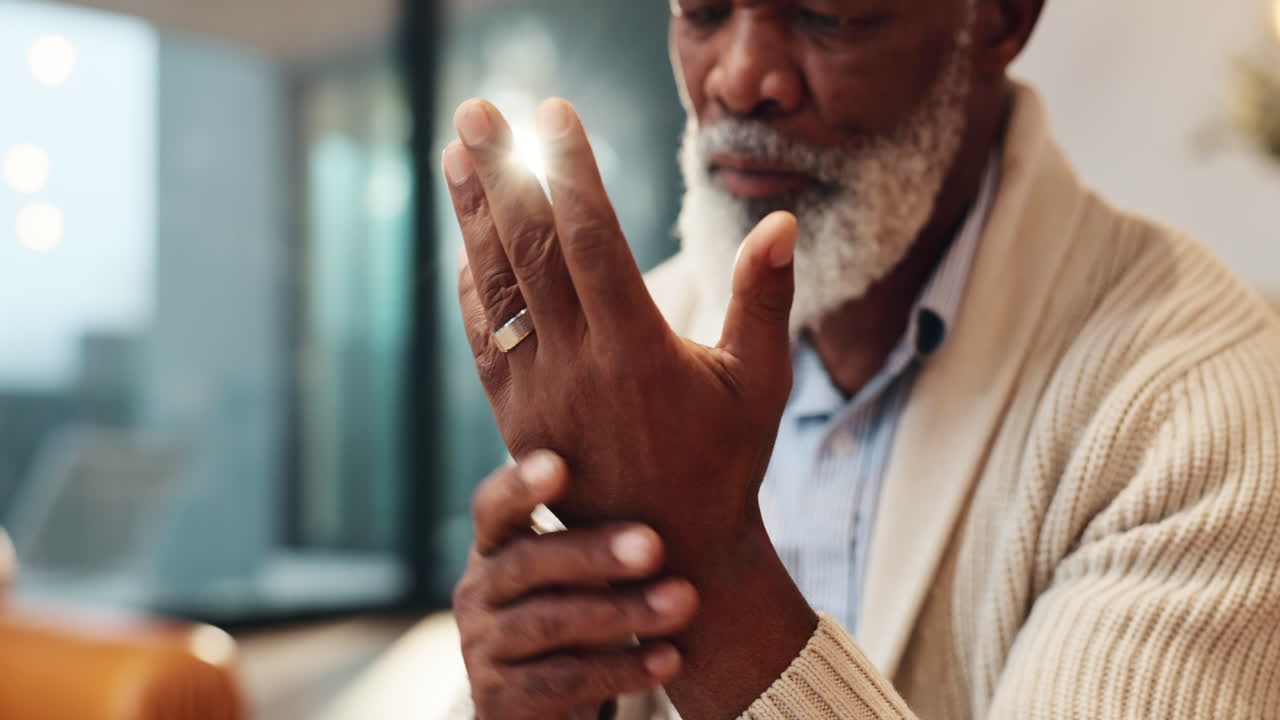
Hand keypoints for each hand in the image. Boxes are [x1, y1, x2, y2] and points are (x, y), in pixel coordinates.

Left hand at [444, 96, 795, 553]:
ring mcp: (537, 393)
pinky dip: (473, 286)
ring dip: (473, 217)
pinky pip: (484, 337)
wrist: (667, 556)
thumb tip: (781, 220)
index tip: (555, 113)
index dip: (571, 170)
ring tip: (456, 153)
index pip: (594, 238)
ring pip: (498, 288)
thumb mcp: (760, 383)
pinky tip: (465, 242)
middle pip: (530, 251)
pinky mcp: (515, 417)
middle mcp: (578, 367)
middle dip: (502, 174)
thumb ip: (764, 299)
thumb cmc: (727, 463)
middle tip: (477, 111)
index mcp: (639, 351)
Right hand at [453, 453, 699, 719]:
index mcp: (495, 546)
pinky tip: (669, 658)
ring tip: (683, 601)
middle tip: (654, 545)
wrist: (538, 702)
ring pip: (550, 623)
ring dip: (623, 612)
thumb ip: (603, 532)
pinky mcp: (501, 699)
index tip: (558, 465)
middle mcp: (478, 591)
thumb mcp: (574, 569)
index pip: (493, 508)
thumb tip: (683, 487)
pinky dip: (621, 668)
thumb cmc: (572, 610)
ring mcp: (484, 647)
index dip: (519, 486)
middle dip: (594, 552)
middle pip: (528, 563)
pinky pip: (564, 680)